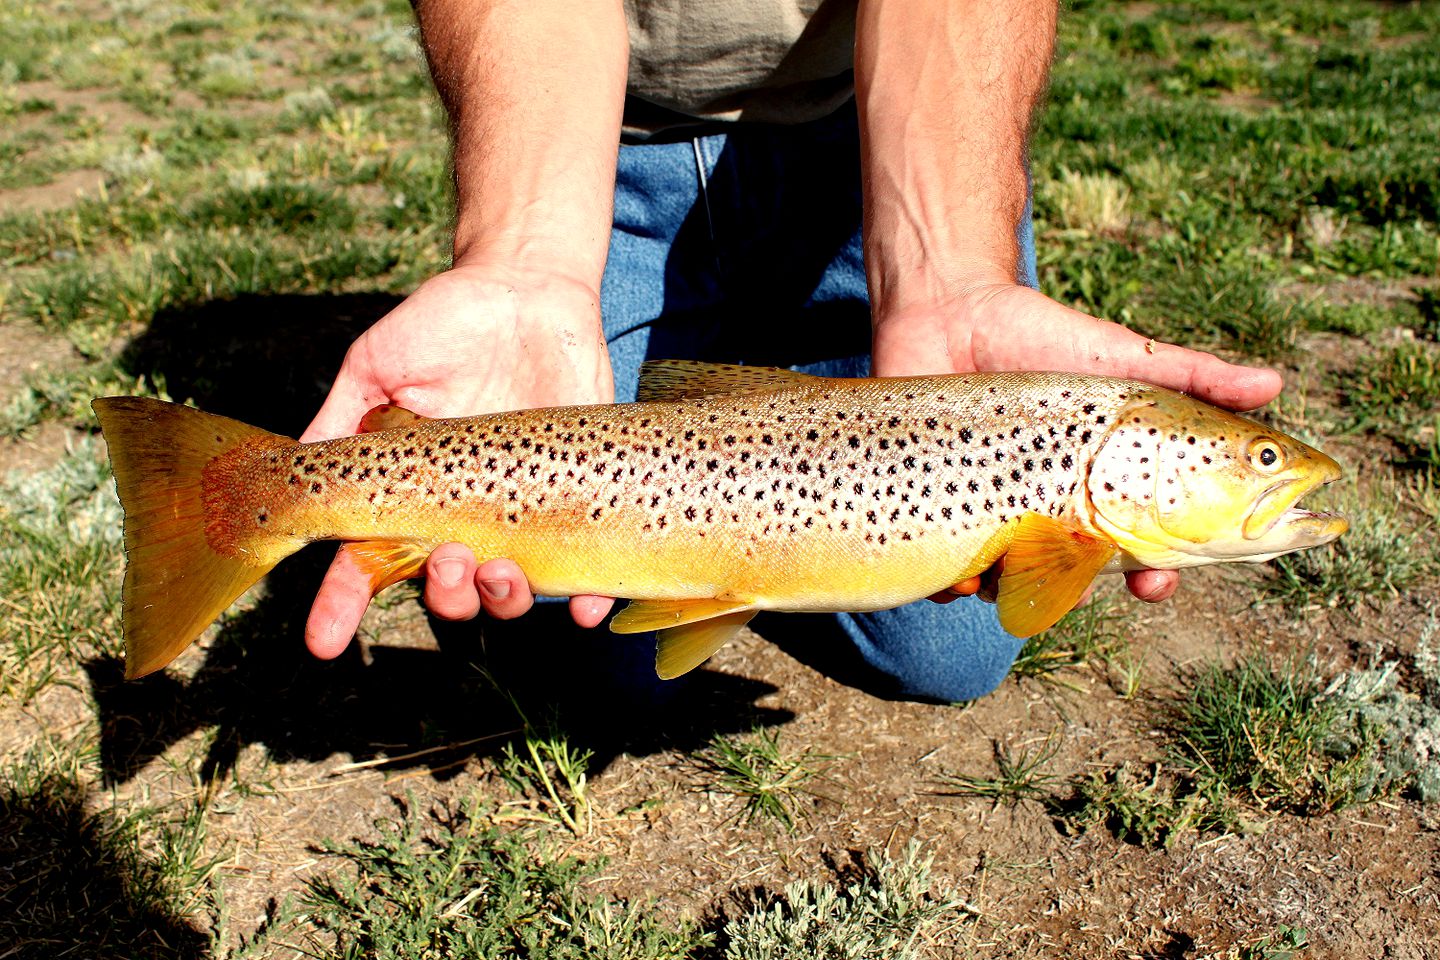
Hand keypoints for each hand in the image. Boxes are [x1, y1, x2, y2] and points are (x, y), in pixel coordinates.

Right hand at [301, 259, 616, 658]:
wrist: (528, 287)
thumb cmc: (443, 323)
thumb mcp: (378, 364)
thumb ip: (340, 417)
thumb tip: (290, 469)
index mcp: (409, 492)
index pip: (367, 563)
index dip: (341, 608)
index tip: (323, 641)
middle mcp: (463, 513)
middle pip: (446, 588)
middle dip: (445, 594)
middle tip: (450, 562)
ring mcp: (523, 510)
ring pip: (510, 589)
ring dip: (503, 598)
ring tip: (504, 572)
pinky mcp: (579, 498)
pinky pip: (586, 566)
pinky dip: (587, 598)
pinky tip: (588, 606)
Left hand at [872, 281, 1282, 606]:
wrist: (951, 314)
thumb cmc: (1043, 338)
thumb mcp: (1121, 357)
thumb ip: (1193, 376)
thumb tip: (1275, 383)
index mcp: (1109, 488)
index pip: (1148, 550)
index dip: (1161, 574)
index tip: (1160, 580)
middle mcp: (1058, 514)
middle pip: (1084, 579)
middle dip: (1090, 591)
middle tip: (1080, 583)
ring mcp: (1000, 518)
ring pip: (1020, 586)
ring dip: (1024, 590)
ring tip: (1016, 565)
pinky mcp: (944, 512)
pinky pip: (953, 575)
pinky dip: (959, 583)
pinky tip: (964, 573)